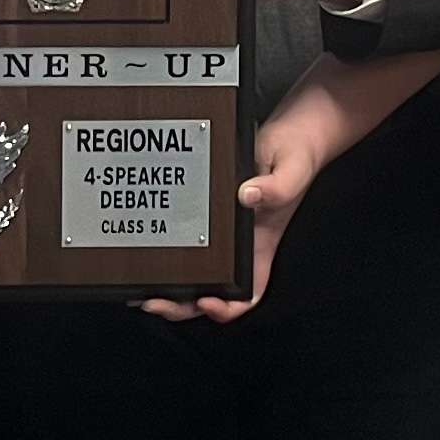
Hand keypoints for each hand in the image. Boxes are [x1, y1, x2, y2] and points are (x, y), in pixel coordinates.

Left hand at [138, 87, 342, 323]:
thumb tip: (247, 195)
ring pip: (194, 274)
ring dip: (170, 288)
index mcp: (261, 246)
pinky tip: (145, 253)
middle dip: (182, 305)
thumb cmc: (297, 156)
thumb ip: (277, 188)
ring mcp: (222, 233)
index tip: (208, 300)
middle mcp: (240, 246)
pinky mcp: (206, 214)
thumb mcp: (291, 171)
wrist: (291, 132)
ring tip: (142, 291)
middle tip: (154, 302)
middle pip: (210, 292)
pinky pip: (185, 241)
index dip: (227, 308)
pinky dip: (166, 255)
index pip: (248, 294)